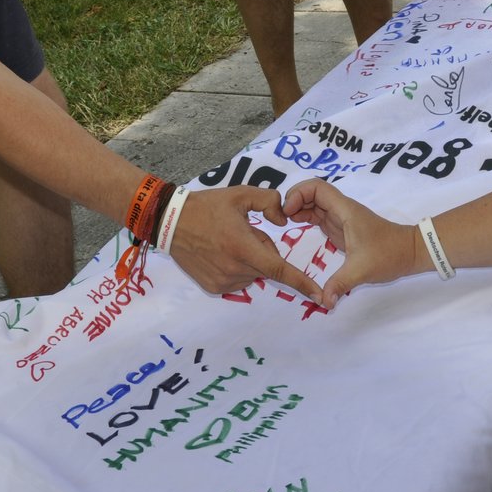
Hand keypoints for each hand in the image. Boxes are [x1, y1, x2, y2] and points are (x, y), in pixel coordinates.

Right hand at [167, 186, 324, 301]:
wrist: (170, 222)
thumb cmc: (207, 207)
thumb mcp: (240, 195)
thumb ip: (269, 202)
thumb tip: (284, 222)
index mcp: (243, 247)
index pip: (280, 269)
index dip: (302, 283)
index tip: (320, 297)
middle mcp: (235, 269)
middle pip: (266, 266)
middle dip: (263, 250)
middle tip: (243, 232)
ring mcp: (223, 281)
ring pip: (253, 273)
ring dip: (250, 260)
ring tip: (228, 242)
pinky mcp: (214, 288)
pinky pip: (238, 280)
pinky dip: (237, 268)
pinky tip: (220, 253)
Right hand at [282, 178, 419, 307]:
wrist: (410, 252)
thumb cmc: (388, 254)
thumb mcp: (361, 270)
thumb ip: (339, 284)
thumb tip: (323, 302)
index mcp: (345, 210)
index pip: (316, 188)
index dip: (298, 194)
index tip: (288, 213)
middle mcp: (341, 210)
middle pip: (311, 192)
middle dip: (293, 200)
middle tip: (280, 219)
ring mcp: (340, 218)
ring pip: (313, 203)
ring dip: (297, 209)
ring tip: (283, 224)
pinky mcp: (340, 228)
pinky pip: (318, 215)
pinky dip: (304, 217)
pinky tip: (295, 227)